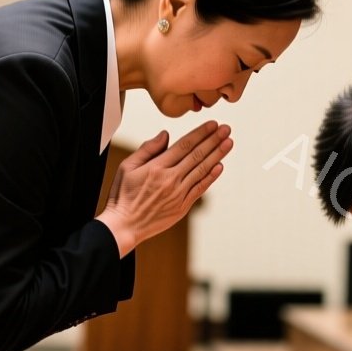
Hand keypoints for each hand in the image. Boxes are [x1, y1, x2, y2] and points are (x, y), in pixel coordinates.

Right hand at [98, 122, 231, 253]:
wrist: (124, 225)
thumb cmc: (123, 195)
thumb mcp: (127, 167)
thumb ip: (147, 149)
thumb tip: (165, 134)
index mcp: (156, 167)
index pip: (184, 145)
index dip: (200, 133)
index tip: (213, 124)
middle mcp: (170, 179)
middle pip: (197, 155)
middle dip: (214, 140)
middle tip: (227, 129)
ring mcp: (178, 194)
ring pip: (201, 170)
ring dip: (217, 155)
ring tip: (228, 142)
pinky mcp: (182, 207)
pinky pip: (200, 189)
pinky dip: (211, 177)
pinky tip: (220, 166)